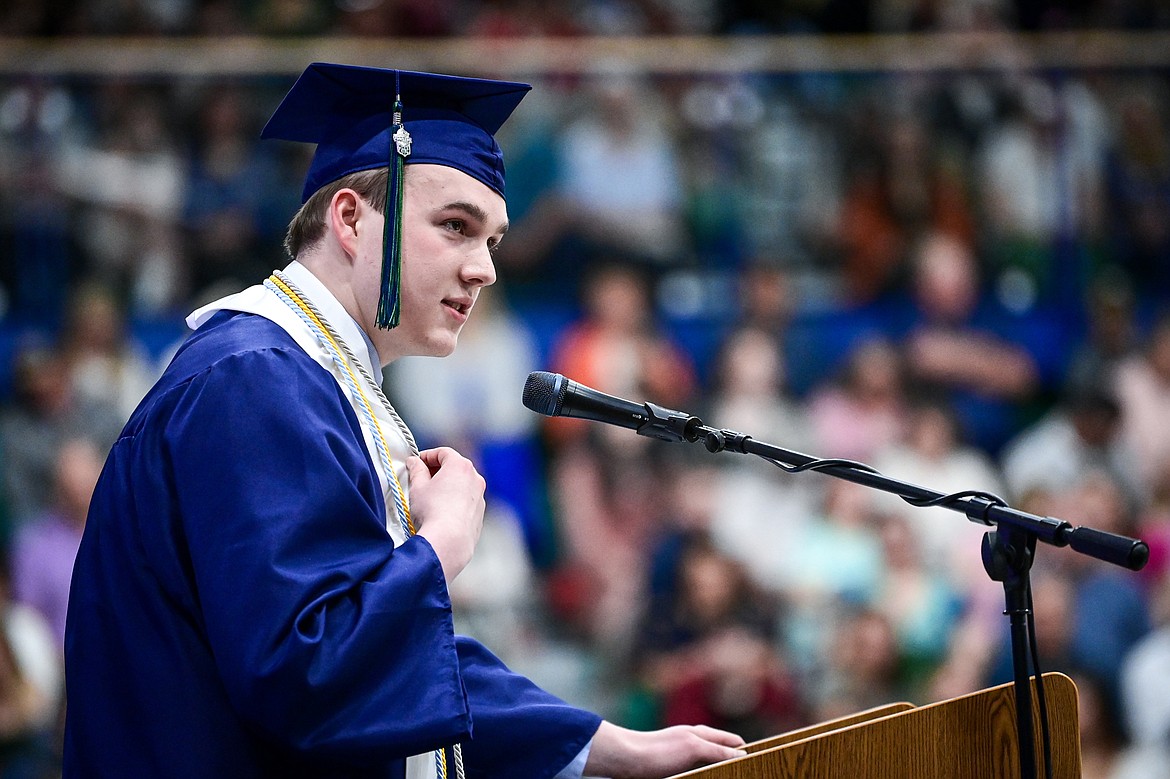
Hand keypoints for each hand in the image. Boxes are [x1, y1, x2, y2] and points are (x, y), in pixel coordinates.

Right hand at [406, 447, 485, 582]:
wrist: (449, 541)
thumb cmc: (433, 512)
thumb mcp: (417, 487)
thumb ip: (416, 470)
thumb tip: (414, 463)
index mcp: (460, 466)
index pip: (443, 452)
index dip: (428, 456)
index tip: (417, 463)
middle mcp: (475, 478)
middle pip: (455, 467)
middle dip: (438, 470)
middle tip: (422, 478)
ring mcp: (480, 496)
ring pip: (462, 485)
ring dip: (447, 486)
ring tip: (430, 497)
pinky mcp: (480, 513)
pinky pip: (466, 501)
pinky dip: (455, 501)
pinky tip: (441, 511)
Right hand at [583, 720, 745, 778]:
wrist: (624, 753)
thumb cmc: (632, 758)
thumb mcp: (653, 757)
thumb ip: (668, 757)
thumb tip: (667, 766)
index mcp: (678, 737)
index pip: (706, 737)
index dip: (722, 743)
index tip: (736, 749)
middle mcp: (687, 734)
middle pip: (717, 737)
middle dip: (733, 744)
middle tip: (748, 752)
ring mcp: (691, 739)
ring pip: (722, 744)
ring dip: (736, 751)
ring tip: (751, 758)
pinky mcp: (693, 747)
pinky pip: (719, 752)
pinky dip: (731, 755)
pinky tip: (743, 759)